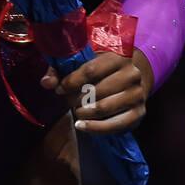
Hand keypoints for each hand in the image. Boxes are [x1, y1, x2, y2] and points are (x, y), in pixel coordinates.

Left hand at [39, 47, 153, 133]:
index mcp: (118, 56)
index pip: (91, 70)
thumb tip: (46, 83)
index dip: (71, 81)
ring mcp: (137, 94)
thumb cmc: (104, 67)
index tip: (60, 89)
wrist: (134, 75)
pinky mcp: (139, 113)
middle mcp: (131, 74)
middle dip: (77, 99)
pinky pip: (115, 125)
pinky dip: (95, 128)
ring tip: (75, 111)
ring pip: (104, 108)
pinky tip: (81, 125)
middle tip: (68, 101)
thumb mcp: (85, 60)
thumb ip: (62, 70)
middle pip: (97, 91)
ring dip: (84, 113)